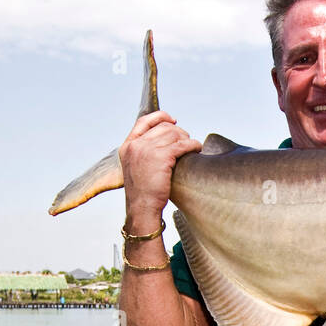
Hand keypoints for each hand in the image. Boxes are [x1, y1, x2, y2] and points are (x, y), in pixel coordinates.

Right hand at [118, 110, 201, 228]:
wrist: (142, 208)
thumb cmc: (143, 194)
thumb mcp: (136, 168)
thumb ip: (144, 154)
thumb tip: (163, 144)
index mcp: (128, 146)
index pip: (143, 121)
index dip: (160, 117)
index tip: (173, 120)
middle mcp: (136, 145)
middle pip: (162, 128)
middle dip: (178, 132)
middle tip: (186, 140)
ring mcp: (148, 149)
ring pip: (173, 134)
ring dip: (186, 138)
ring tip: (193, 146)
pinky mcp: (162, 157)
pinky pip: (181, 145)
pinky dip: (192, 144)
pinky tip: (197, 148)